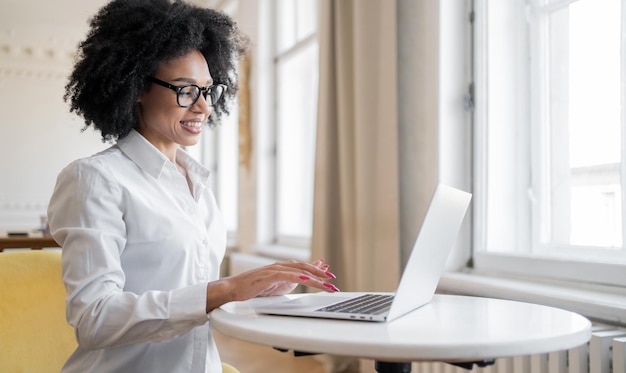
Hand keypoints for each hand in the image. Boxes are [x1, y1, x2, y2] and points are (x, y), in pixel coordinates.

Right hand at [205, 258, 338, 311]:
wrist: (233, 289)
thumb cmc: (251, 288)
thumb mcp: (274, 286)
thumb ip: (288, 282)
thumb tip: (301, 280)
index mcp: (281, 268)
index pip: (303, 267)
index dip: (317, 269)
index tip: (329, 273)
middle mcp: (279, 266)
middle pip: (304, 267)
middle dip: (320, 273)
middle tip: (332, 279)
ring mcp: (274, 269)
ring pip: (299, 271)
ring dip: (315, 277)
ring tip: (326, 283)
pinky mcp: (268, 276)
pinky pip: (287, 275)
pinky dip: (299, 276)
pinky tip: (307, 279)